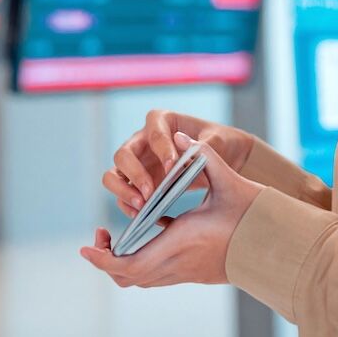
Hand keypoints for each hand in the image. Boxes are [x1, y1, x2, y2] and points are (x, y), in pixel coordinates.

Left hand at [80, 132, 262, 287]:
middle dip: (107, 260)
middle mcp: (179, 263)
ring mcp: (187, 273)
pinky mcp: (195, 274)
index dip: (102, 258)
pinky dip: (144, 260)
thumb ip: (202, 156)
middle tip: (103, 236)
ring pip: (141, 279)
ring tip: (121, 236)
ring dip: (124, 261)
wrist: (279, 243)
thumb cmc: (254, 212)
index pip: (129, 264)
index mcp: (181, 242)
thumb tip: (178, 138)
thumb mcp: (229, 180)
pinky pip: (157, 275)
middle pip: (128, 277)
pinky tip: (153, 231)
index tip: (87, 245)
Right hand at [104, 110, 252, 216]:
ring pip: (114, 175)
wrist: (223, 157)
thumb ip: (208, 145)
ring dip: (123, 191)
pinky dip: (127, 205)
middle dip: (134, 174)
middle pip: (123, 154)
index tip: (173, 165)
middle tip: (151, 192)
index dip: (161, 147)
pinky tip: (141, 215)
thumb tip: (190, 149)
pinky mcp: (137, 183)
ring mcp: (137, 162)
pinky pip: (122, 194)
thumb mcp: (220, 139)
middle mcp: (143, 140)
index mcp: (162, 120)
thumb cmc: (220, 142)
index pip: (154, 130)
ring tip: (142, 207)